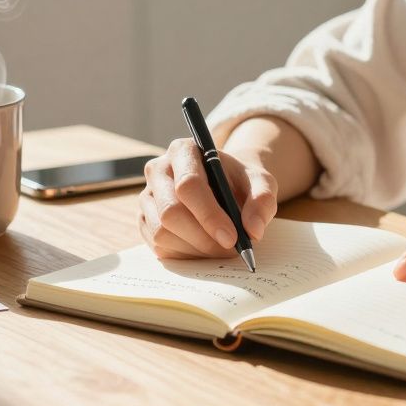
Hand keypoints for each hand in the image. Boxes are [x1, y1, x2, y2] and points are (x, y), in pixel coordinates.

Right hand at [138, 138, 278, 258]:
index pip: (189, 185)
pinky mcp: (144, 220)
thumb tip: (253, 230)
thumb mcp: (261, 182)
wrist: (225, 186)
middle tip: (230, 249)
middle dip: (203, 238)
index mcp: (183, 150)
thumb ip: (262, 200)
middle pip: (171, 212)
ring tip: (220, 248)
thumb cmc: (240, 181)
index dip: (210, 215)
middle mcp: (158, 170)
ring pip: (162, 233)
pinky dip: (185, 255)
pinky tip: (204, 248)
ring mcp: (146, 196)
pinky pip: (158, 246)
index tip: (232, 237)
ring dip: (195, 249)